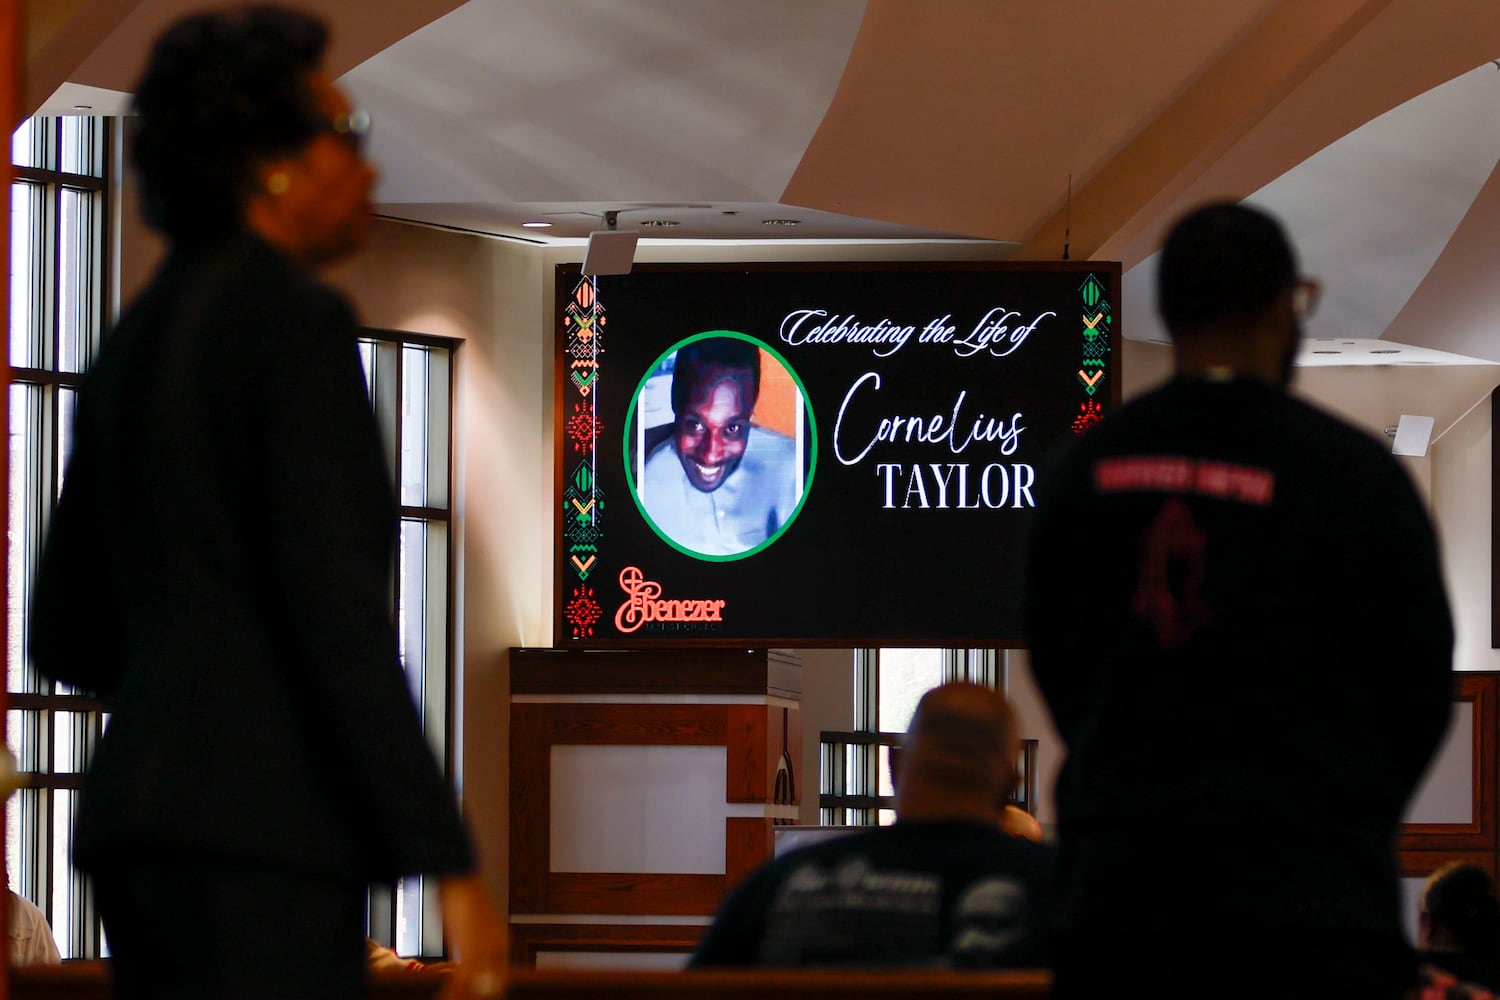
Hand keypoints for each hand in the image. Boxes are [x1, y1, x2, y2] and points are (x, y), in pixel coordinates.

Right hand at [435, 875, 509, 998]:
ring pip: (477, 987)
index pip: (500, 975)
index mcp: (502, 940)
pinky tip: (444, 999)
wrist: (459, 878)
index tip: (479, 997)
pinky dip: (451, 993)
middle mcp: (499, 947)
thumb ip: (471, 942)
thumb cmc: (461, 896)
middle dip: (479, 997)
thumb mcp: (470, 924)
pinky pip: (462, 982)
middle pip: (494, 985)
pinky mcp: (472, 950)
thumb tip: (464, 958)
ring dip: (462, 997)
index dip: (490, 990)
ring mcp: (487, 950)